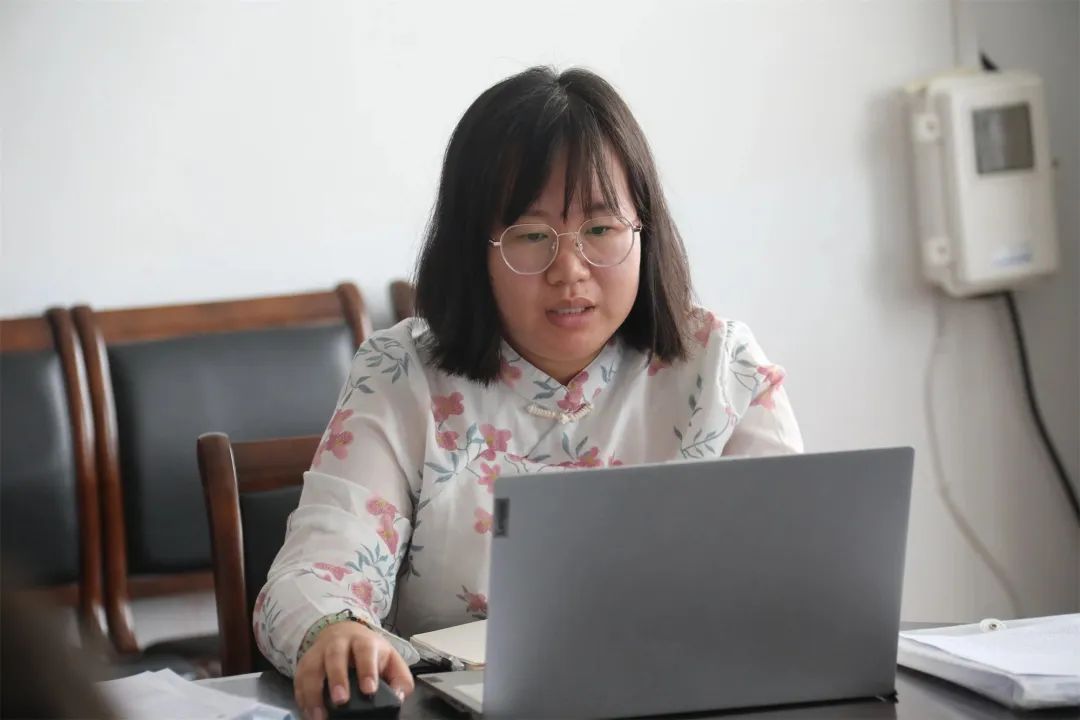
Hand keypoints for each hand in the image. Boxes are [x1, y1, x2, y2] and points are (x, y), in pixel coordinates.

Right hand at [293, 620, 413, 719]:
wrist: (342, 632)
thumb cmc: (370, 652)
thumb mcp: (390, 660)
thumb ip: (399, 678)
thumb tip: (398, 697)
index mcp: (363, 642)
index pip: (365, 652)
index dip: (367, 670)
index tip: (369, 690)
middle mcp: (338, 644)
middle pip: (335, 657)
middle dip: (337, 679)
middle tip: (341, 701)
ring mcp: (318, 653)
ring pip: (312, 669)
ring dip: (313, 693)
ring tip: (319, 716)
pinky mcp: (304, 664)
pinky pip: (298, 680)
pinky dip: (301, 698)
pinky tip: (308, 713)